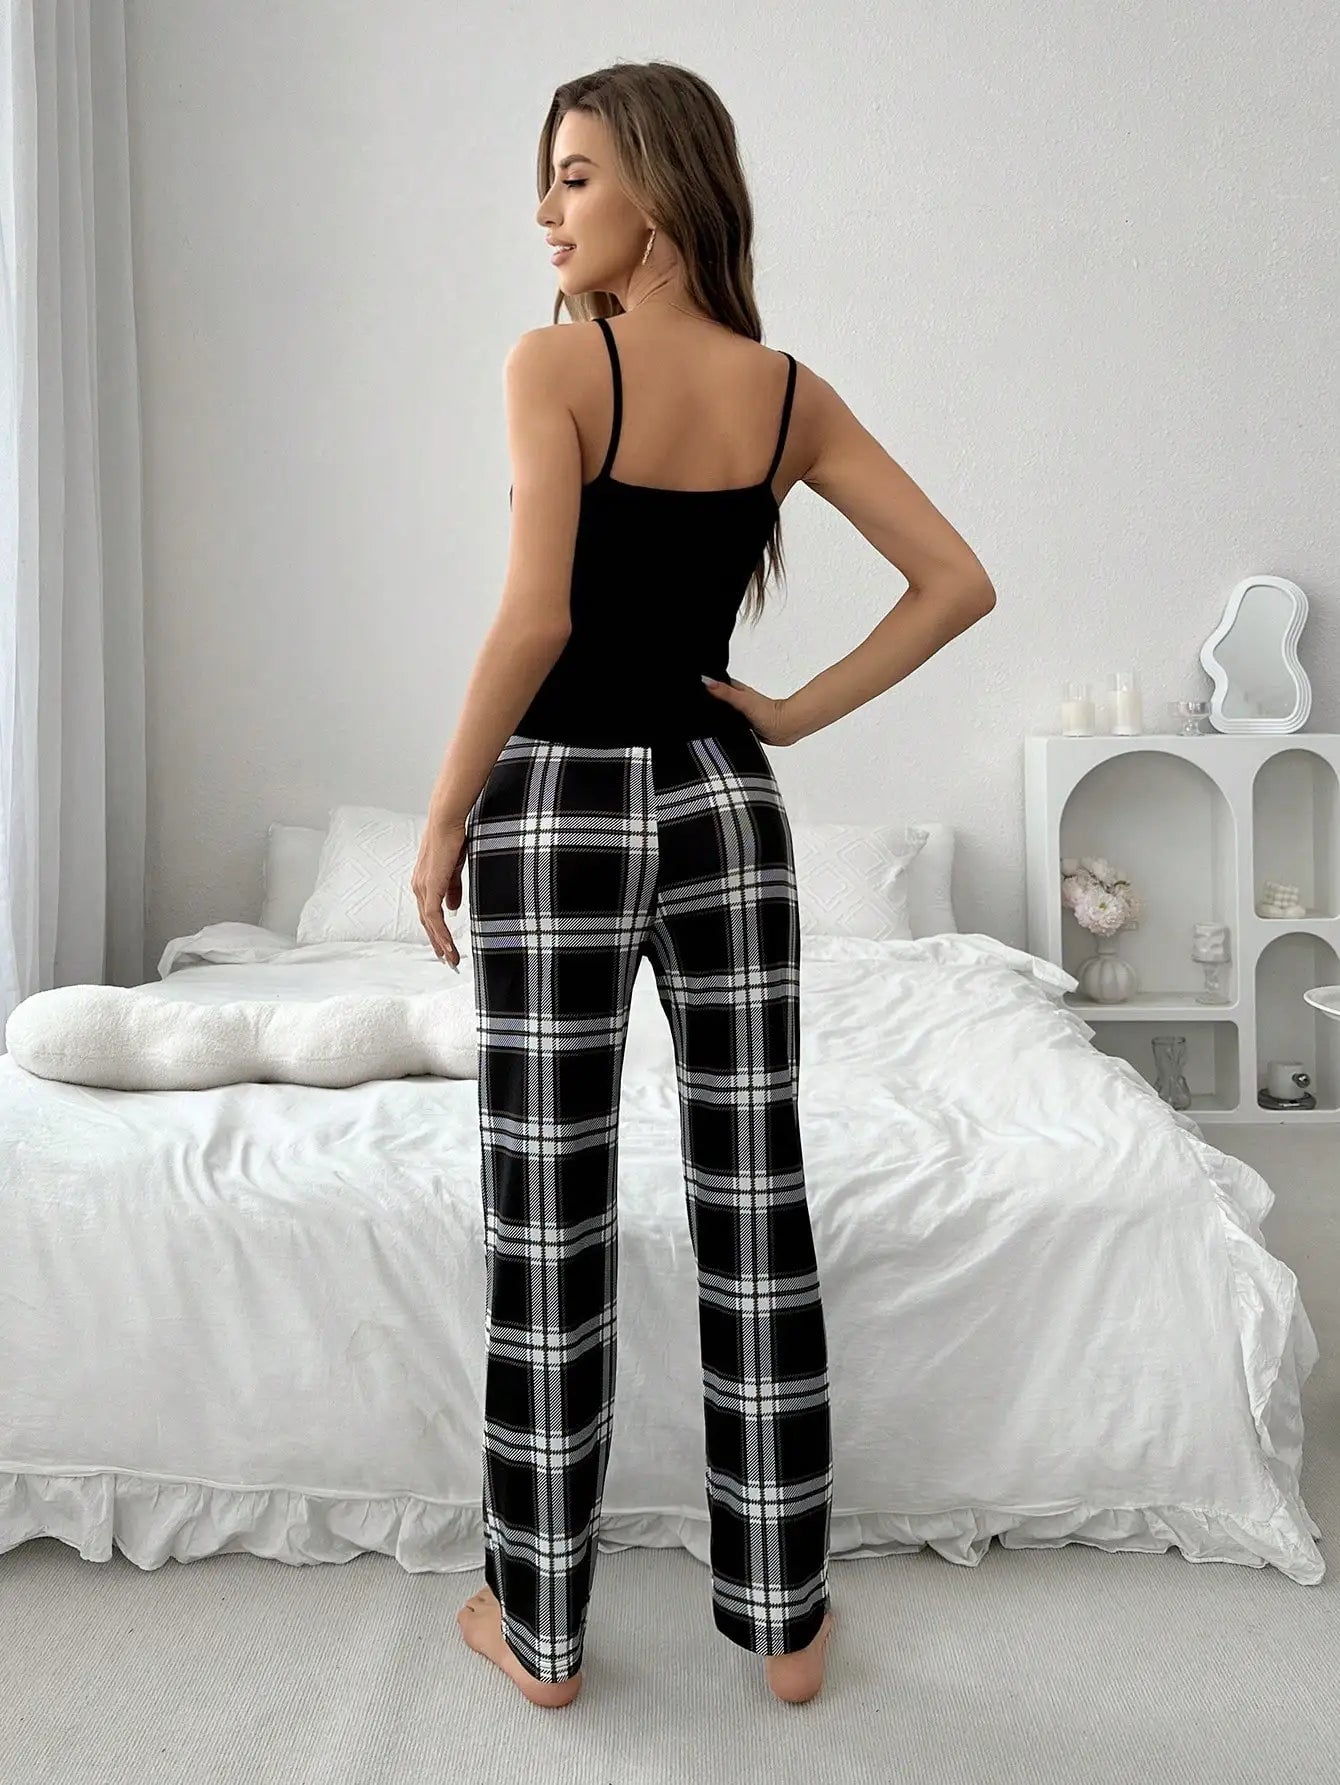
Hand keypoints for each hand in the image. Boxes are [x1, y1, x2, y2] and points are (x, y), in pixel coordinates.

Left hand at [411, 814, 466, 966]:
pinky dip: (441, 932)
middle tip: (448, 960)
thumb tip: (453, 908)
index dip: (437, 932)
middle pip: (427, 923)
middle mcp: (419, 887)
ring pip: (430, 923)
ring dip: (441, 942)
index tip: (445, 947)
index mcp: (424, 882)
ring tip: (451, 958)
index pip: (428, 914)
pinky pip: (434, 916)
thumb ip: (453, 889)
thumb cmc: (453, 838)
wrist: (447, 820)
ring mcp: (423, 887)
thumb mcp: (454, 869)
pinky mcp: (430, 886)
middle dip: (438, 943)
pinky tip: (449, 944)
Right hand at [701, 675, 800, 745]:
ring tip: (702, 711)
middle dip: (707, 697)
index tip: (692, 679)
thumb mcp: (742, 701)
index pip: (716, 683)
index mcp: (736, 690)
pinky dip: (723, 723)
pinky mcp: (744, 725)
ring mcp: (741, 713)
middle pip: (718, 696)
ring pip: (723, 710)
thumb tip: (706, 681)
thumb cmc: (769, 714)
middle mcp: (738, 700)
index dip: (705, 682)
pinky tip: (718, 727)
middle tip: (694, 696)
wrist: (784, 729)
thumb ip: (725, 693)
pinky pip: (729, 722)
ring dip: (715, 711)